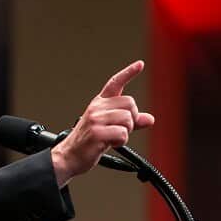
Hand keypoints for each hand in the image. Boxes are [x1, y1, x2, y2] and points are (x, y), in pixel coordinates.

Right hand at [51, 60, 154, 186]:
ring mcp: (96, 119)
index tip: (140, 64)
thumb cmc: (89, 142)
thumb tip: (150, 119)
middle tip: (119, 130)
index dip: (129, 72)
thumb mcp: (110, 128)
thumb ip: (130, 122)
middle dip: (131, 119)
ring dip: (126, 132)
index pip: (115, 83)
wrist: (69, 156)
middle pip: (130, 104)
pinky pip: (122, 133)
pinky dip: (121, 141)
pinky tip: (109, 144)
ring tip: (112, 138)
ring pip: (128, 119)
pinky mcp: (96, 132)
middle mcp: (97, 107)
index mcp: (99, 103)